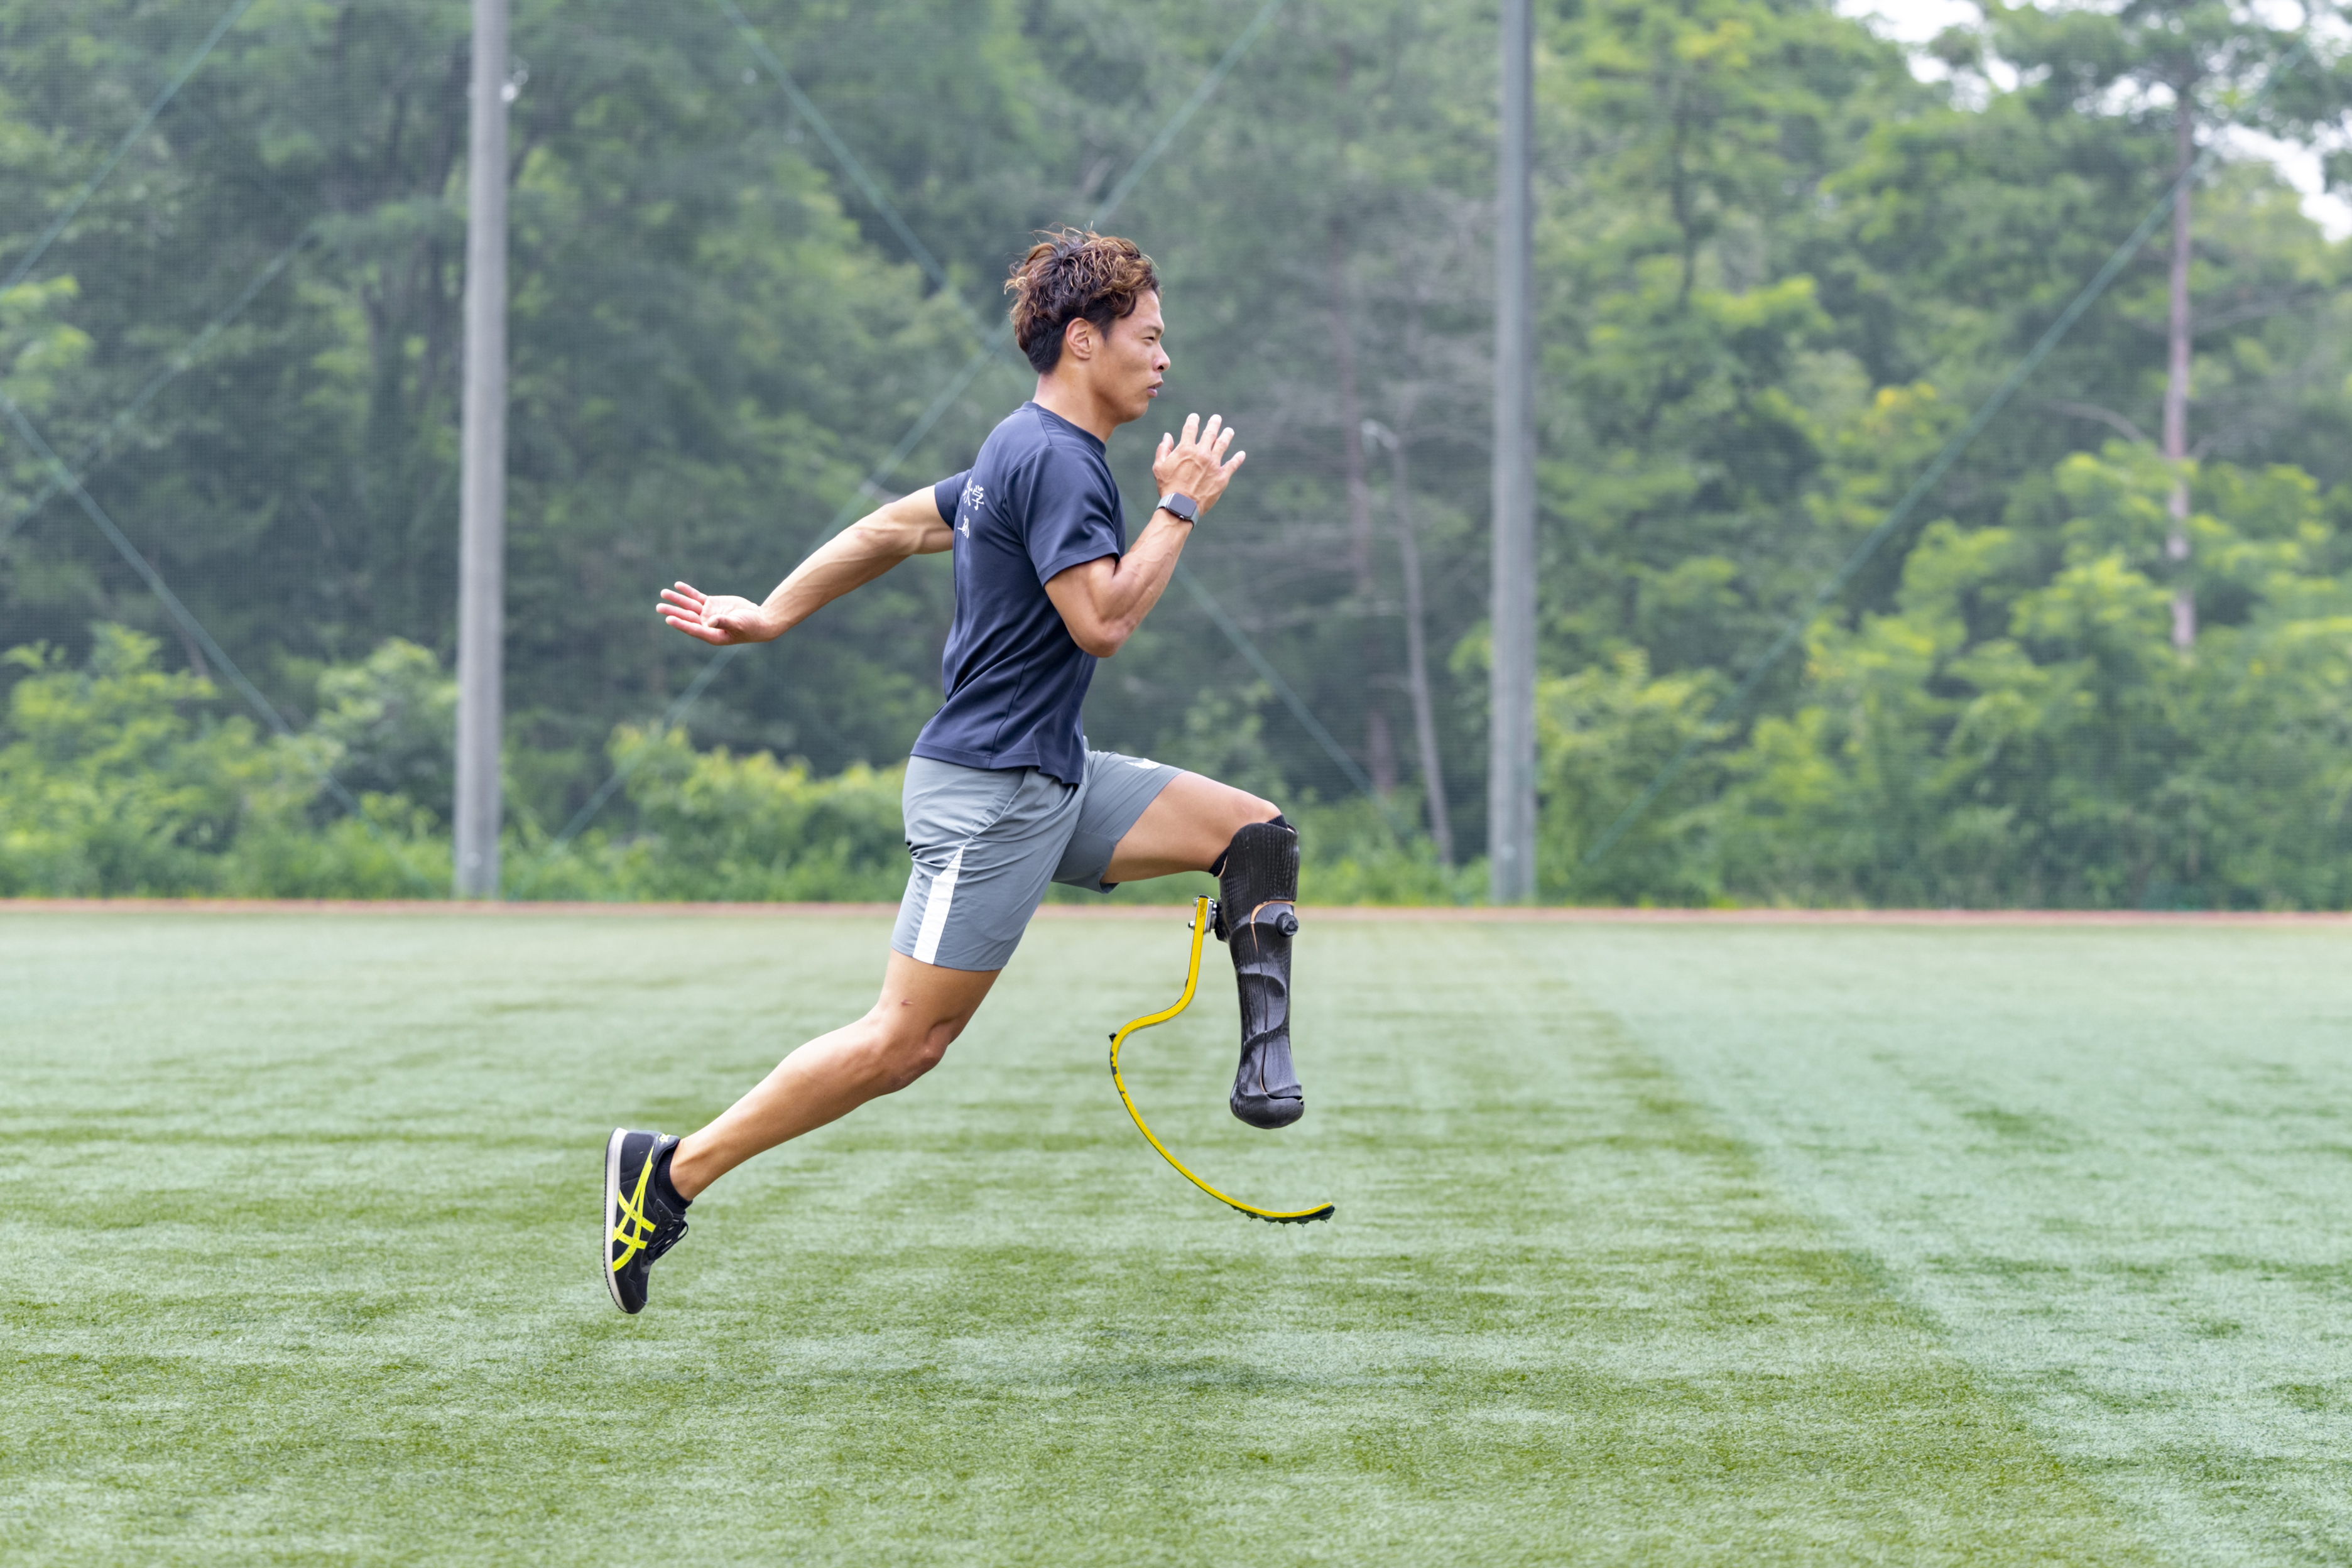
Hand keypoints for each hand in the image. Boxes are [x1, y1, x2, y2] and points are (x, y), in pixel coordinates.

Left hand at [658, 582, 773, 644]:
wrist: (759, 620)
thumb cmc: (750, 627)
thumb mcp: (738, 625)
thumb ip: (724, 623)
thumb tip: (710, 622)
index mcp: (711, 635)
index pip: (692, 629)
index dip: (680, 624)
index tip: (669, 619)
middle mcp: (706, 625)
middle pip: (686, 617)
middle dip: (672, 611)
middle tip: (659, 607)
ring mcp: (708, 614)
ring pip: (688, 606)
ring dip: (676, 599)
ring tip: (663, 593)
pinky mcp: (712, 604)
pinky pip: (696, 597)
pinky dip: (688, 591)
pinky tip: (677, 586)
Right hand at [1151, 412, 1245, 516]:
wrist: (1181, 506)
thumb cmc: (1167, 487)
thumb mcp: (1159, 467)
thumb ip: (1163, 449)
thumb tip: (1167, 436)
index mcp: (1186, 449)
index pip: (1191, 428)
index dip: (1193, 420)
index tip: (1195, 417)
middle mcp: (1202, 454)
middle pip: (1210, 433)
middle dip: (1214, 424)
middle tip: (1217, 418)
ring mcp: (1213, 465)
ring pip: (1223, 445)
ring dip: (1227, 436)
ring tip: (1229, 431)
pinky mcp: (1222, 477)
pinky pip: (1232, 465)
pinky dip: (1238, 459)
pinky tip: (1241, 454)